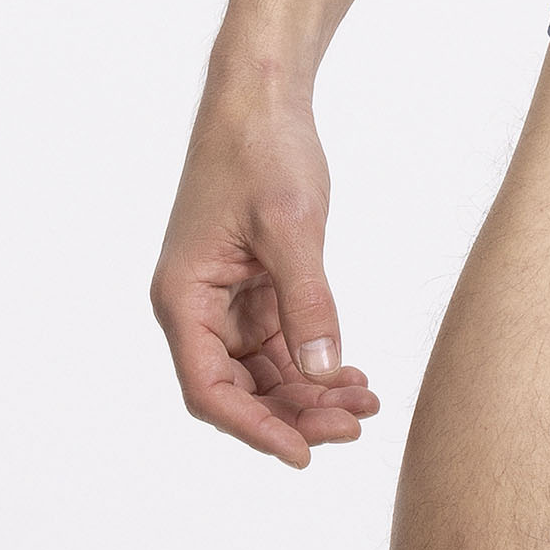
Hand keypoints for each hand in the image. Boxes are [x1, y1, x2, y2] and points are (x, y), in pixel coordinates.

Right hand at [151, 89, 378, 468]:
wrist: (262, 96)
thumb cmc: (262, 150)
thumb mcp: (291, 227)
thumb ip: (308, 302)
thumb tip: (325, 373)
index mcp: (183, 297)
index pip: (210, 389)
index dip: (255, 428)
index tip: (303, 453)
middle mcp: (196, 306)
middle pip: (240, 388)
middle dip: (296, 412)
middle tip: (355, 426)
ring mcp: (224, 298)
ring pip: (263, 370)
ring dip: (311, 391)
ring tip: (366, 404)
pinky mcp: (253, 285)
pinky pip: (279, 342)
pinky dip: (314, 361)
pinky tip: (353, 376)